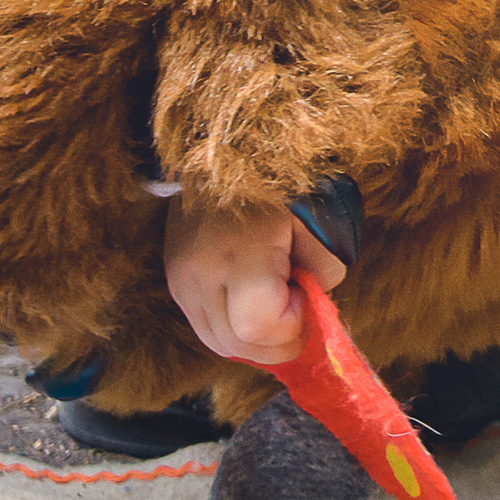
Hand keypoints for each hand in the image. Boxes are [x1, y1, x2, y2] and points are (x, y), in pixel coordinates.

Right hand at [163, 196, 343, 367]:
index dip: (288, 325)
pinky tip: (255, 308)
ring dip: (256, 343)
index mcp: (238, 254)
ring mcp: (181, 284)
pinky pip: (207, 330)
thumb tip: (314, 304)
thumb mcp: (314, 217)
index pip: (256, 326)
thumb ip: (325, 267)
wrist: (216, 154)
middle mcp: (200, 276)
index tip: (302, 293)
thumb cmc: (275, 184)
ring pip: (219, 345)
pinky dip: (236, 333)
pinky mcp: (175, 286)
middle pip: (238, 346)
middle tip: (295, 306)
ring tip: (277, 306)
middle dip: (277, 341)